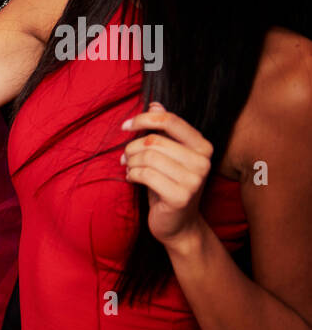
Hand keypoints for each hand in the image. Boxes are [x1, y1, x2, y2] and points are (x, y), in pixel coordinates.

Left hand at [122, 102, 214, 247]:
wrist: (177, 224)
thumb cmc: (168, 185)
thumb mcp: (167, 156)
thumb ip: (164, 132)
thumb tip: (155, 105)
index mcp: (203, 146)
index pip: (170, 121)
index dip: (144, 119)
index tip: (125, 126)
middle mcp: (203, 161)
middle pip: (154, 141)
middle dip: (132, 148)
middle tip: (125, 157)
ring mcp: (194, 180)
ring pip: (148, 157)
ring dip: (131, 162)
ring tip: (130, 169)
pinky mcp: (181, 196)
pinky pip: (146, 175)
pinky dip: (132, 175)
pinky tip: (133, 179)